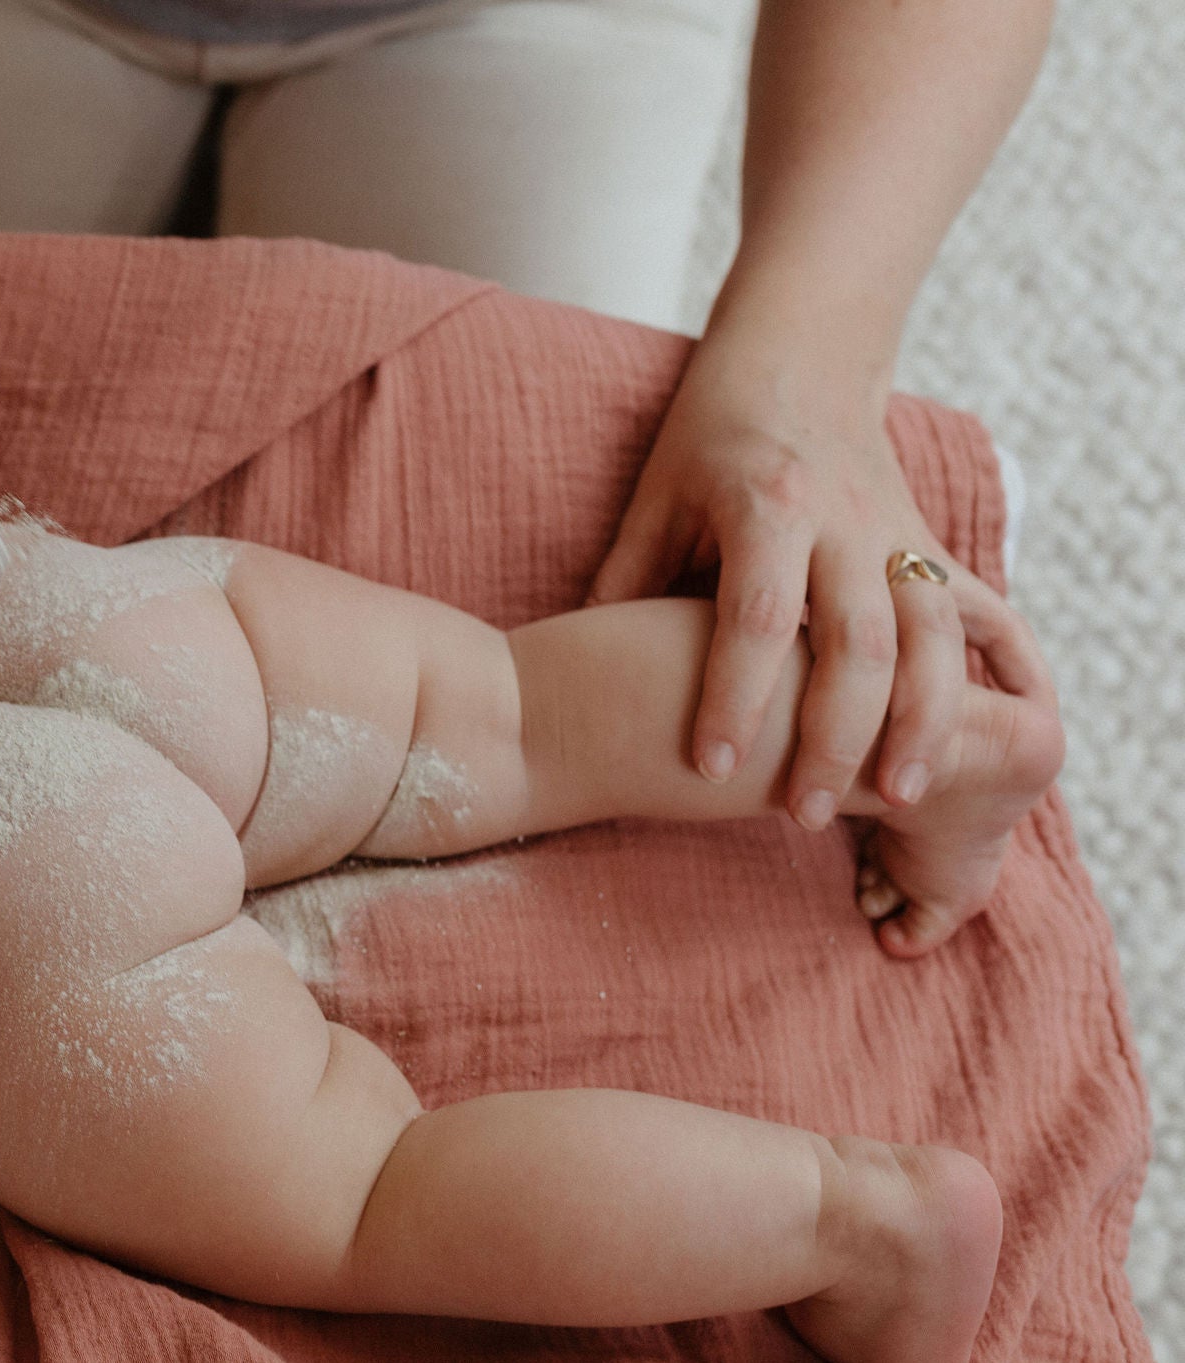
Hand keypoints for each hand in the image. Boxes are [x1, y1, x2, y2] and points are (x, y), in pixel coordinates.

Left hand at [588, 339, 1035, 827]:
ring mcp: (899, 533)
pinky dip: (978, 682)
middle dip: (836, 736)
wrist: (802, 356)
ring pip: (933, 637)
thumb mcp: (656, 496)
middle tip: (806, 815)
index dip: (735, 696)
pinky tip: (968, 747)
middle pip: (858, 641)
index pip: (756, 615)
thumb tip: (575, 670)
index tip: (712, 766)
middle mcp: (845, 521)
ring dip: (923, 721)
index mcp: (766, 505)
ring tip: (899, 798)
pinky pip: (971, 619)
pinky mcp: (931, 546)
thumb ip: (627, 580)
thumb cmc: (709, 437)